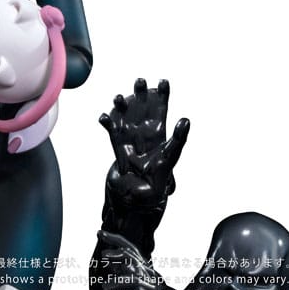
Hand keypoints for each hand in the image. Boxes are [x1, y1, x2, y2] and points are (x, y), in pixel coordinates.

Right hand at [99, 78, 189, 209]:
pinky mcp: (118, 151)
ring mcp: (131, 145)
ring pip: (127, 120)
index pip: (163, 117)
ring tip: (119, 96)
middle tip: (141, 81)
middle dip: (142, 96)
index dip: (163, 99)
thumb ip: (173, 149)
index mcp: (160, 146)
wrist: (131, 208)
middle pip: (144, 113)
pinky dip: (108, 124)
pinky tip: (104, 117)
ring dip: (123, 106)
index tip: (164, 83)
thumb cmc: (151, 195)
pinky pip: (113, 134)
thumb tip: (184, 123)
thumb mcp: (165, 173)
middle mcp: (145, 142)